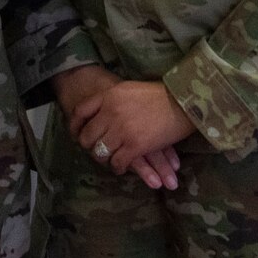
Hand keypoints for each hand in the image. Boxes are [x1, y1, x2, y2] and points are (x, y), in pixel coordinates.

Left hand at [54, 66, 180, 189]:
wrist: (182, 102)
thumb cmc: (159, 95)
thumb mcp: (128, 89)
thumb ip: (111, 99)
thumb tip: (100, 109)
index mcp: (109, 95)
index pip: (80, 111)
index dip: (75, 125)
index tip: (76, 133)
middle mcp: (110, 112)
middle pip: (87, 136)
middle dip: (89, 146)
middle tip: (94, 150)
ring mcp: (121, 130)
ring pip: (100, 151)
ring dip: (103, 158)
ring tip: (108, 160)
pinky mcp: (134, 146)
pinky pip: (117, 162)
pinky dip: (117, 167)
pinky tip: (121, 167)